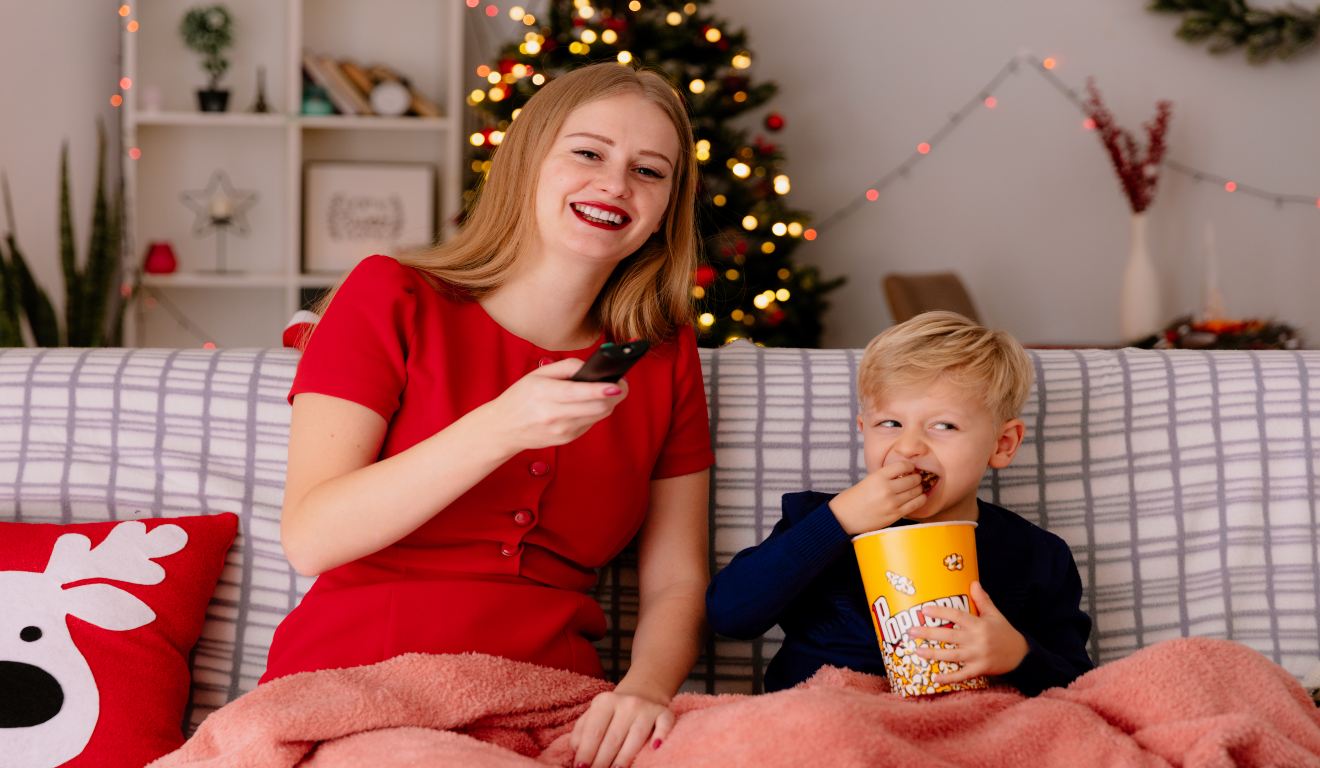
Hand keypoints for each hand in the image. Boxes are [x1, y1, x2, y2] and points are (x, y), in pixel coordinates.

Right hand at [480, 359, 627, 453]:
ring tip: (607, 391)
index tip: (618, 384)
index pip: (579, 393)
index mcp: (544, 394)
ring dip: (608, 403)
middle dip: (615, 395)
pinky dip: (595, 412)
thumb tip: (591, 367)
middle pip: (597, 407)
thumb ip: (566, 367)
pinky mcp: (567, 439)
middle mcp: (553, 415)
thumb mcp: (537, 375)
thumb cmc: (521, 397)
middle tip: (620, 383)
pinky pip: (590, 423)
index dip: (602, 389)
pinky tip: (587, 404)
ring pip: (598, 415)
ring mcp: (561, 430)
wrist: (504, 428)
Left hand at [569, 690, 673, 767]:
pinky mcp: (664, 713)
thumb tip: (578, 754)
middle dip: (603, 761)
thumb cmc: (611, 714)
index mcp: (605, 702)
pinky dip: (661, 735)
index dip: (587, 752)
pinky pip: (664, 725)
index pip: (594, 731)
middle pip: (614, 737)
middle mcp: (627, 702)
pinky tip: (655, 748)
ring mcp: (647, 708)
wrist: (640, 694)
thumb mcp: (592, 717)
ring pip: (637, 736)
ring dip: (625, 757)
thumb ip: (581, 734)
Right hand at [827, 460, 926, 534]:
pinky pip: (916, 505)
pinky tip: (918, 498)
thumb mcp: (868, 480)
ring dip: (919, 488)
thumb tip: (905, 474)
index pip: (903, 465)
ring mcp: (892, 503)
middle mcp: (886, 489)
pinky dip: (920, 499)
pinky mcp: (895, 515)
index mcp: (878, 477)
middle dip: (917, 478)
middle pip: (913, 479)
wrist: (844, 517)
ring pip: (917, 491)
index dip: (910, 466)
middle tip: (916, 479)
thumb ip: (885, 477)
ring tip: (916, 488)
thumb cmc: (854, 498)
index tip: (911, 468)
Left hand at [908, 581, 1028, 683]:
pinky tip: (935, 678)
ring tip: (916, 651)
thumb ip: (982, 599)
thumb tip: (973, 582)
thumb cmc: (1004, 632)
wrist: (1020, 655)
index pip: (956, 616)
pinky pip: (961, 675)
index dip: (940, 612)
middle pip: (949, 636)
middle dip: (928, 633)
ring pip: (951, 656)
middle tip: (911, 631)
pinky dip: (949, 678)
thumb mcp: (995, 614)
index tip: (924, 610)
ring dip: (933, 655)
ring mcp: (977, 656)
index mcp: (979, 624)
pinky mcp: (979, 670)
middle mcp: (976, 640)